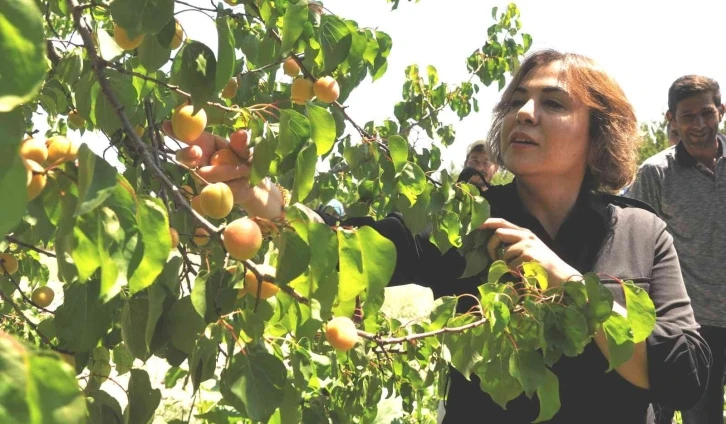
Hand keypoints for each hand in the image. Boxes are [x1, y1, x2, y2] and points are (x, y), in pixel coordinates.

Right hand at [162, 122, 284, 219]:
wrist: (253, 184)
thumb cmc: (246, 159)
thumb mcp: (247, 150)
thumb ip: (242, 144)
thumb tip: (241, 134)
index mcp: (204, 144)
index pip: (187, 136)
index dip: (175, 131)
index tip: (167, 125)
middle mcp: (197, 161)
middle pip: (182, 157)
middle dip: (187, 153)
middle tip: (196, 151)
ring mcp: (199, 178)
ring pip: (204, 175)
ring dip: (228, 171)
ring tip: (244, 170)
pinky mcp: (205, 195)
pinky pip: (213, 192)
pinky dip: (232, 187)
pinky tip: (240, 184)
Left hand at [479, 218, 581, 288]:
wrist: (562, 276)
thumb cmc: (542, 266)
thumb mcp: (528, 250)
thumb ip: (513, 245)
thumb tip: (493, 249)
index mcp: (524, 232)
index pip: (502, 222)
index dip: (487, 222)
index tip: (475, 225)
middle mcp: (525, 235)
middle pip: (498, 233)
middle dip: (491, 247)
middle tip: (493, 258)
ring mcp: (527, 244)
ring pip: (504, 253)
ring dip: (507, 265)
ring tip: (518, 269)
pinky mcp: (528, 255)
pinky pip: (510, 264)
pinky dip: (514, 272)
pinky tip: (524, 273)